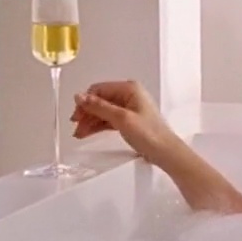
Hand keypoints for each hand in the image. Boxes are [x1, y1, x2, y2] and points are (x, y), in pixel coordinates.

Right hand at [71, 80, 185, 164]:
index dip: (85, 102)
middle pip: (100, 100)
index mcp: (129, 89)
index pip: (99, 90)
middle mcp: (129, 95)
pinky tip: (88, 133)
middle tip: (77, 127)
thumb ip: (99, 107)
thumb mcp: (121, 119)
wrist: (165, 152)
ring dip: (90, 121)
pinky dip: (98, 126)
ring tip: (79, 134)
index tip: (76, 116)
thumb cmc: (149, 134)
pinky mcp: (129, 120)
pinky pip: (108, 119)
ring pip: (103, 111)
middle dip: (87, 113)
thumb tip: (79, 97)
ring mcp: (129, 108)